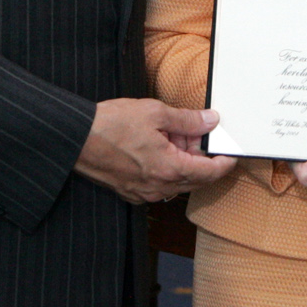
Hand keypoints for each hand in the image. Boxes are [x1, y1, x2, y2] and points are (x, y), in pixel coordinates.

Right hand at [75, 100, 237, 203]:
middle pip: (195, 178)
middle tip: (196, 132)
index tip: (231, 153)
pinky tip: (156, 147)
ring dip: (182, 161)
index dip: (225, 162)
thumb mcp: (155, 113)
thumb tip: (209, 121)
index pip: (210, 173)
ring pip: (177, 181)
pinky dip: (165, 168)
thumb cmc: (110, 125)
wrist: (75, 139)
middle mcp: (158, 188)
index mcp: (170, 169)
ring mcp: (144, 193)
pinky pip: (159, 184)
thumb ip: (187, 120)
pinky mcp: (131, 192)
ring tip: (171, 135)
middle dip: (200, 157)